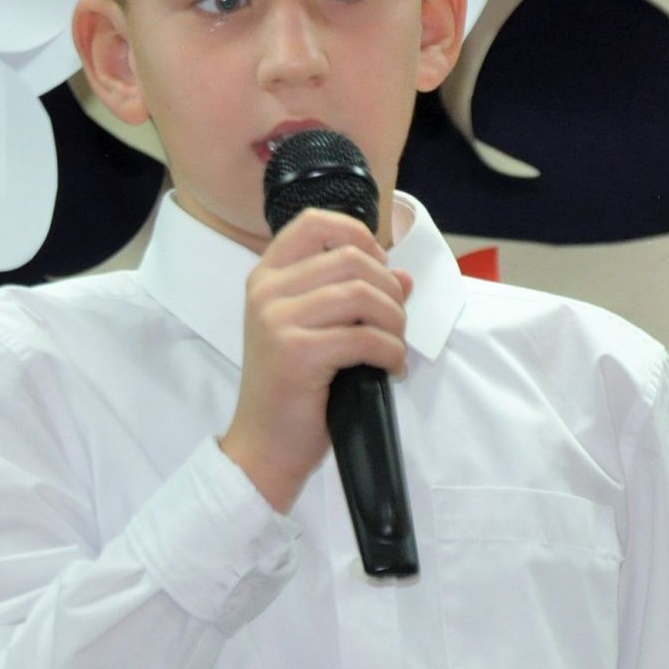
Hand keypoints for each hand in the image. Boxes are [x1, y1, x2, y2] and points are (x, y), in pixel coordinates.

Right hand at [219, 206, 413, 512]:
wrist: (264, 446)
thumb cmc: (292, 390)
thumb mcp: (317, 332)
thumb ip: (354, 297)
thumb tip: (404, 277)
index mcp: (266, 277)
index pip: (314, 223)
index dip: (359, 235)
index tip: (380, 267)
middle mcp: (266, 291)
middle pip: (351, 259)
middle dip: (389, 291)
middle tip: (395, 325)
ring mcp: (277, 319)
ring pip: (362, 295)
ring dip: (394, 323)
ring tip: (394, 348)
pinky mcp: (296, 352)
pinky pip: (365, 338)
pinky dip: (391, 353)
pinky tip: (390, 370)